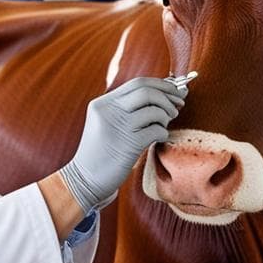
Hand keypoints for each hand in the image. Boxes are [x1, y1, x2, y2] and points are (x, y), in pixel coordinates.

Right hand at [58, 77, 187, 213]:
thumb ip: (126, 109)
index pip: (138, 83)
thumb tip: (162, 94)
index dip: (162, 85)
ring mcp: (118, 127)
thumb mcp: (106, 123)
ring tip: (164, 124)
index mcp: (103, 103)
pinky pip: (156, 130)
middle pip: (146, 91)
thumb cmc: (101, 152)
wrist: (85, 180)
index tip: (175, 91)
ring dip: (166, 116)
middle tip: (178, 106)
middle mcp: (108, 111)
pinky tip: (159, 138)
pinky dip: (163, 133)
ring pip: (154, 110)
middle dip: (168, 97)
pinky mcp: (128, 145)